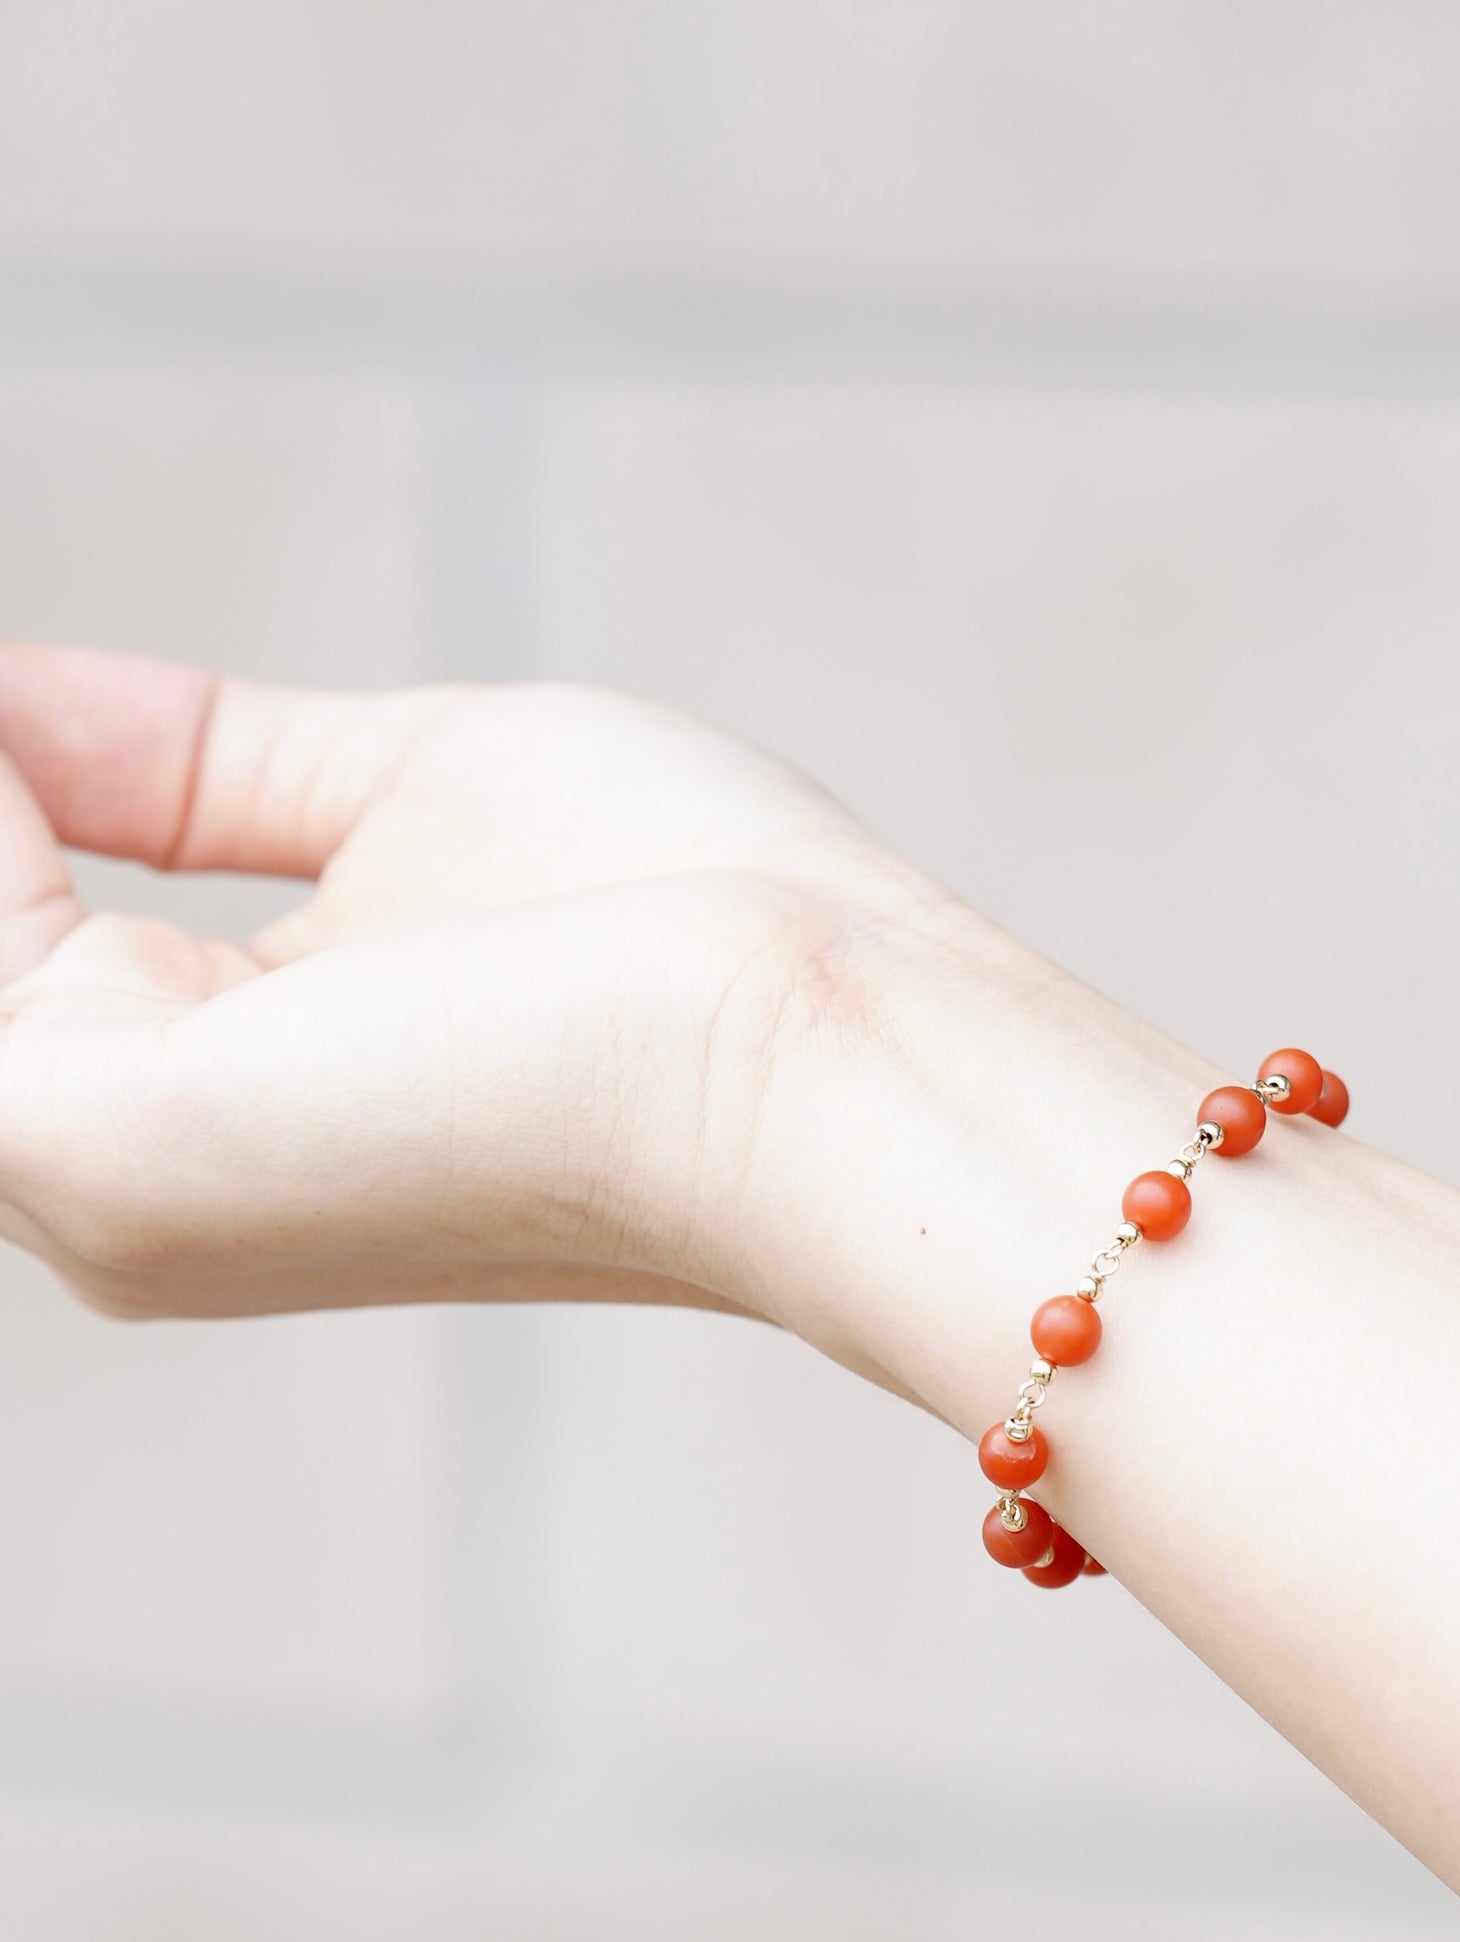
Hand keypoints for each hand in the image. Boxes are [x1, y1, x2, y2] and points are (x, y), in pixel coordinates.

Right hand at [0, 647, 950, 1323]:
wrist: (820, 1048)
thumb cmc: (693, 924)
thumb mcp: (402, 789)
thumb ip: (189, 763)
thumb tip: (3, 689)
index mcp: (215, 1102)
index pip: (4, 914)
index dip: (5, 765)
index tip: (16, 686)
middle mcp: (126, 1181)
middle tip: (5, 691)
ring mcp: (96, 1182)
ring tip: (5, 697)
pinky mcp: (82, 1144)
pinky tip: (5, 710)